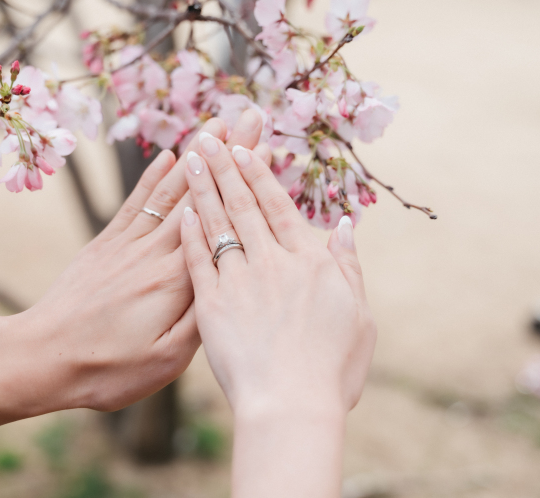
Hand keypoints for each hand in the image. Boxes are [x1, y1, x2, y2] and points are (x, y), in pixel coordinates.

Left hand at [0, 117, 265, 441]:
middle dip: (227, 153)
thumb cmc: (108, 368)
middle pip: (198, 194)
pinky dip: (151, 178)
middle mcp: (153, 252)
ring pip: (169, 191)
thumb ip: (202, 316)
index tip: (265, 147)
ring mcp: (126, 245)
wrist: (42, 357)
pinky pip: (134, 204)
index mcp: (175, 280)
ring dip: (195, 156)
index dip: (242, 181)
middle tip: (250, 118)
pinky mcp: (105, 246)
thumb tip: (229, 276)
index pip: (219, 219)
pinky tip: (167, 156)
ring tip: (217, 123)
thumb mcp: (166, 359)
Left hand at [180, 110, 375, 496]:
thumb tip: (345, 228)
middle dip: (227, 163)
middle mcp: (267, 264)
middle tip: (213, 131)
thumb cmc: (330, 372)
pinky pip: (195, 260)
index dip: (260, 172)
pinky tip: (181, 208)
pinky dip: (188, 231)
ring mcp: (235, 282)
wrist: (289, 409)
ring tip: (194, 153)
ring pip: (215, 223)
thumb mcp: (358, 320)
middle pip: (242, 204)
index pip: (275, 205)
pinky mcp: (208, 306)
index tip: (246, 145)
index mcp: (304, 264)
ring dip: (204, 185)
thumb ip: (346, 269)